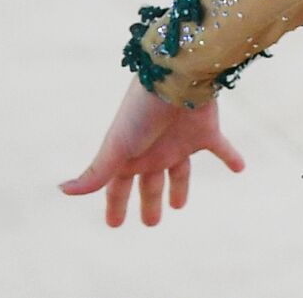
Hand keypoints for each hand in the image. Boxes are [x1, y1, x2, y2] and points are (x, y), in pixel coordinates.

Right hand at [59, 75, 245, 226]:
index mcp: (131, 156)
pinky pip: (222, 149)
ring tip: (179, 206)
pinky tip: (240, 167)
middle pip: (150, 184)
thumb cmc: (141, 111)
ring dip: (180, 188)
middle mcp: (154, 151)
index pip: (119, 187)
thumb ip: (95, 172)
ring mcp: (181, 142)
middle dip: (149, 202)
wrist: (176, 77)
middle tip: (151, 223)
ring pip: (180, 172)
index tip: (114, 224)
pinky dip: (231, 157)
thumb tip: (62, 190)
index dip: (116, 205)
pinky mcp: (207, 132)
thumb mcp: (116, 145)